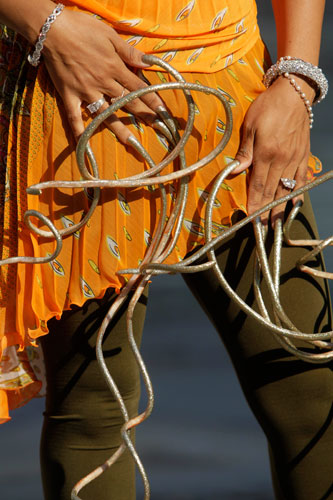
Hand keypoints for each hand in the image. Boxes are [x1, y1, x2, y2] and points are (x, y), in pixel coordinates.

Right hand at [43, 9, 163, 140]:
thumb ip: (129, 52)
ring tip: (131, 142)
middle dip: (145, 116)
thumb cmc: (82, 28)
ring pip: (106, 114)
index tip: (165, 112)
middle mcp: (103, 83)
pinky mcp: (69, 95)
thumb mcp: (110, 35)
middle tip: (159, 129)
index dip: (153, 100)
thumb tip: (148, 62)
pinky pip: (74, 117)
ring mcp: (86, 91)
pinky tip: (84, 145)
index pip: (139, 87)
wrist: (51, 29)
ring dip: (119, 129)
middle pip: (127, 102)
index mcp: (114, 68)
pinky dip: (79, 131)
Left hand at [233, 76, 313, 225]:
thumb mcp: (250, 126)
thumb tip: (234, 172)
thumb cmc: (268, 107)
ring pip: (287, 189)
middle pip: (272, 192)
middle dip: (265, 213)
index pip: (258, 186)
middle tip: (262, 230)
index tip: (250, 220)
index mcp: (266, 154)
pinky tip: (294, 205)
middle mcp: (282, 160)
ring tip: (276, 225)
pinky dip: (297, 193)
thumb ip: (244, 152)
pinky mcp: (304, 156)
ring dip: (280, 209)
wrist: (294, 92)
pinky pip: (301, 179)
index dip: (254, 205)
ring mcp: (295, 159)